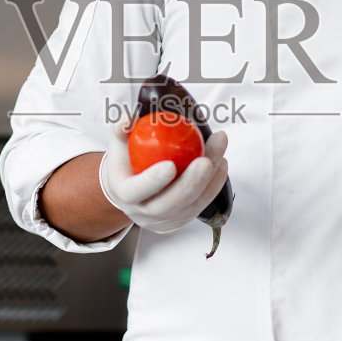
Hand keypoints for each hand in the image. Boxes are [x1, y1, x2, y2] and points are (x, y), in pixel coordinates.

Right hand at [99, 116, 228, 234]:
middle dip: (190, 184)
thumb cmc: (126, 161)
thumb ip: (122, 130)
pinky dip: (214, 185)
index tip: (170, 165)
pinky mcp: (181, 220)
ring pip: (190, 206)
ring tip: (220, 154)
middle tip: (206, 161)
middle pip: (169, 204)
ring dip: (209, 181)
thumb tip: (129, 119)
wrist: (132, 188)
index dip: (152, 181)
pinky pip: (201, 205)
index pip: (136, 191)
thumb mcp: (119, 144)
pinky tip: (222, 164)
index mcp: (124, 194)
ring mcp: (163, 220)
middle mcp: (143, 213)